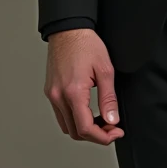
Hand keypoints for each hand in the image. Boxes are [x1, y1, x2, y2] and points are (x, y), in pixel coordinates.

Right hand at [44, 28, 123, 144]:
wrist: (68, 29)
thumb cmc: (86, 44)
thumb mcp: (105, 69)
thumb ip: (109, 98)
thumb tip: (112, 120)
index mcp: (73, 92)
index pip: (86, 128)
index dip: (103, 137)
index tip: (116, 132)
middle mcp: (59, 97)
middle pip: (75, 132)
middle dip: (95, 135)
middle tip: (112, 128)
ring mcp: (52, 95)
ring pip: (66, 126)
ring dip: (84, 129)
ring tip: (101, 120)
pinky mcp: (50, 91)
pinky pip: (61, 115)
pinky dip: (74, 119)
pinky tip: (87, 112)